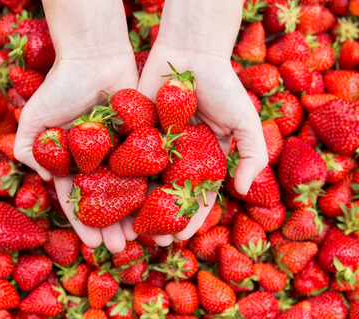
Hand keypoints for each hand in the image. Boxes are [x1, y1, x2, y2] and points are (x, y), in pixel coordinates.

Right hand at [14, 0, 139, 252]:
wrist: (94, 55)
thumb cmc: (62, 85)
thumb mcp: (35, 118)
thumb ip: (29, 150)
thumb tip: (48, 182)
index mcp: (74, 162)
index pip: (79, 199)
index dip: (85, 223)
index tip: (94, 244)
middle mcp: (98, 161)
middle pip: (107, 200)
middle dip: (113, 226)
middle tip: (123, 248)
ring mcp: (122, 151)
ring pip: (130, 189)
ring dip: (135, 214)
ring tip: (144, 236)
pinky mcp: (143, 139)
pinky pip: (150, 167)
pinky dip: (155, 187)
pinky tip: (162, 207)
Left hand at [137, 0, 267, 246]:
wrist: (189, 51)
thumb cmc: (222, 85)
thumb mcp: (245, 120)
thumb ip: (252, 155)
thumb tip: (242, 190)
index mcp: (204, 158)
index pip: (197, 195)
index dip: (191, 217)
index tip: (182, 237)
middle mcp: (178, 156)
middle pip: (168, 195)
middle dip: (162, 219)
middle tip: (153, 241)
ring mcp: (154, 146)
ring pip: (145, 183)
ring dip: (138, 207)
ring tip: (130, 229)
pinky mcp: (134, 133)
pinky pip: (126, 160)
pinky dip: (119, 180)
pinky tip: (110, 199)